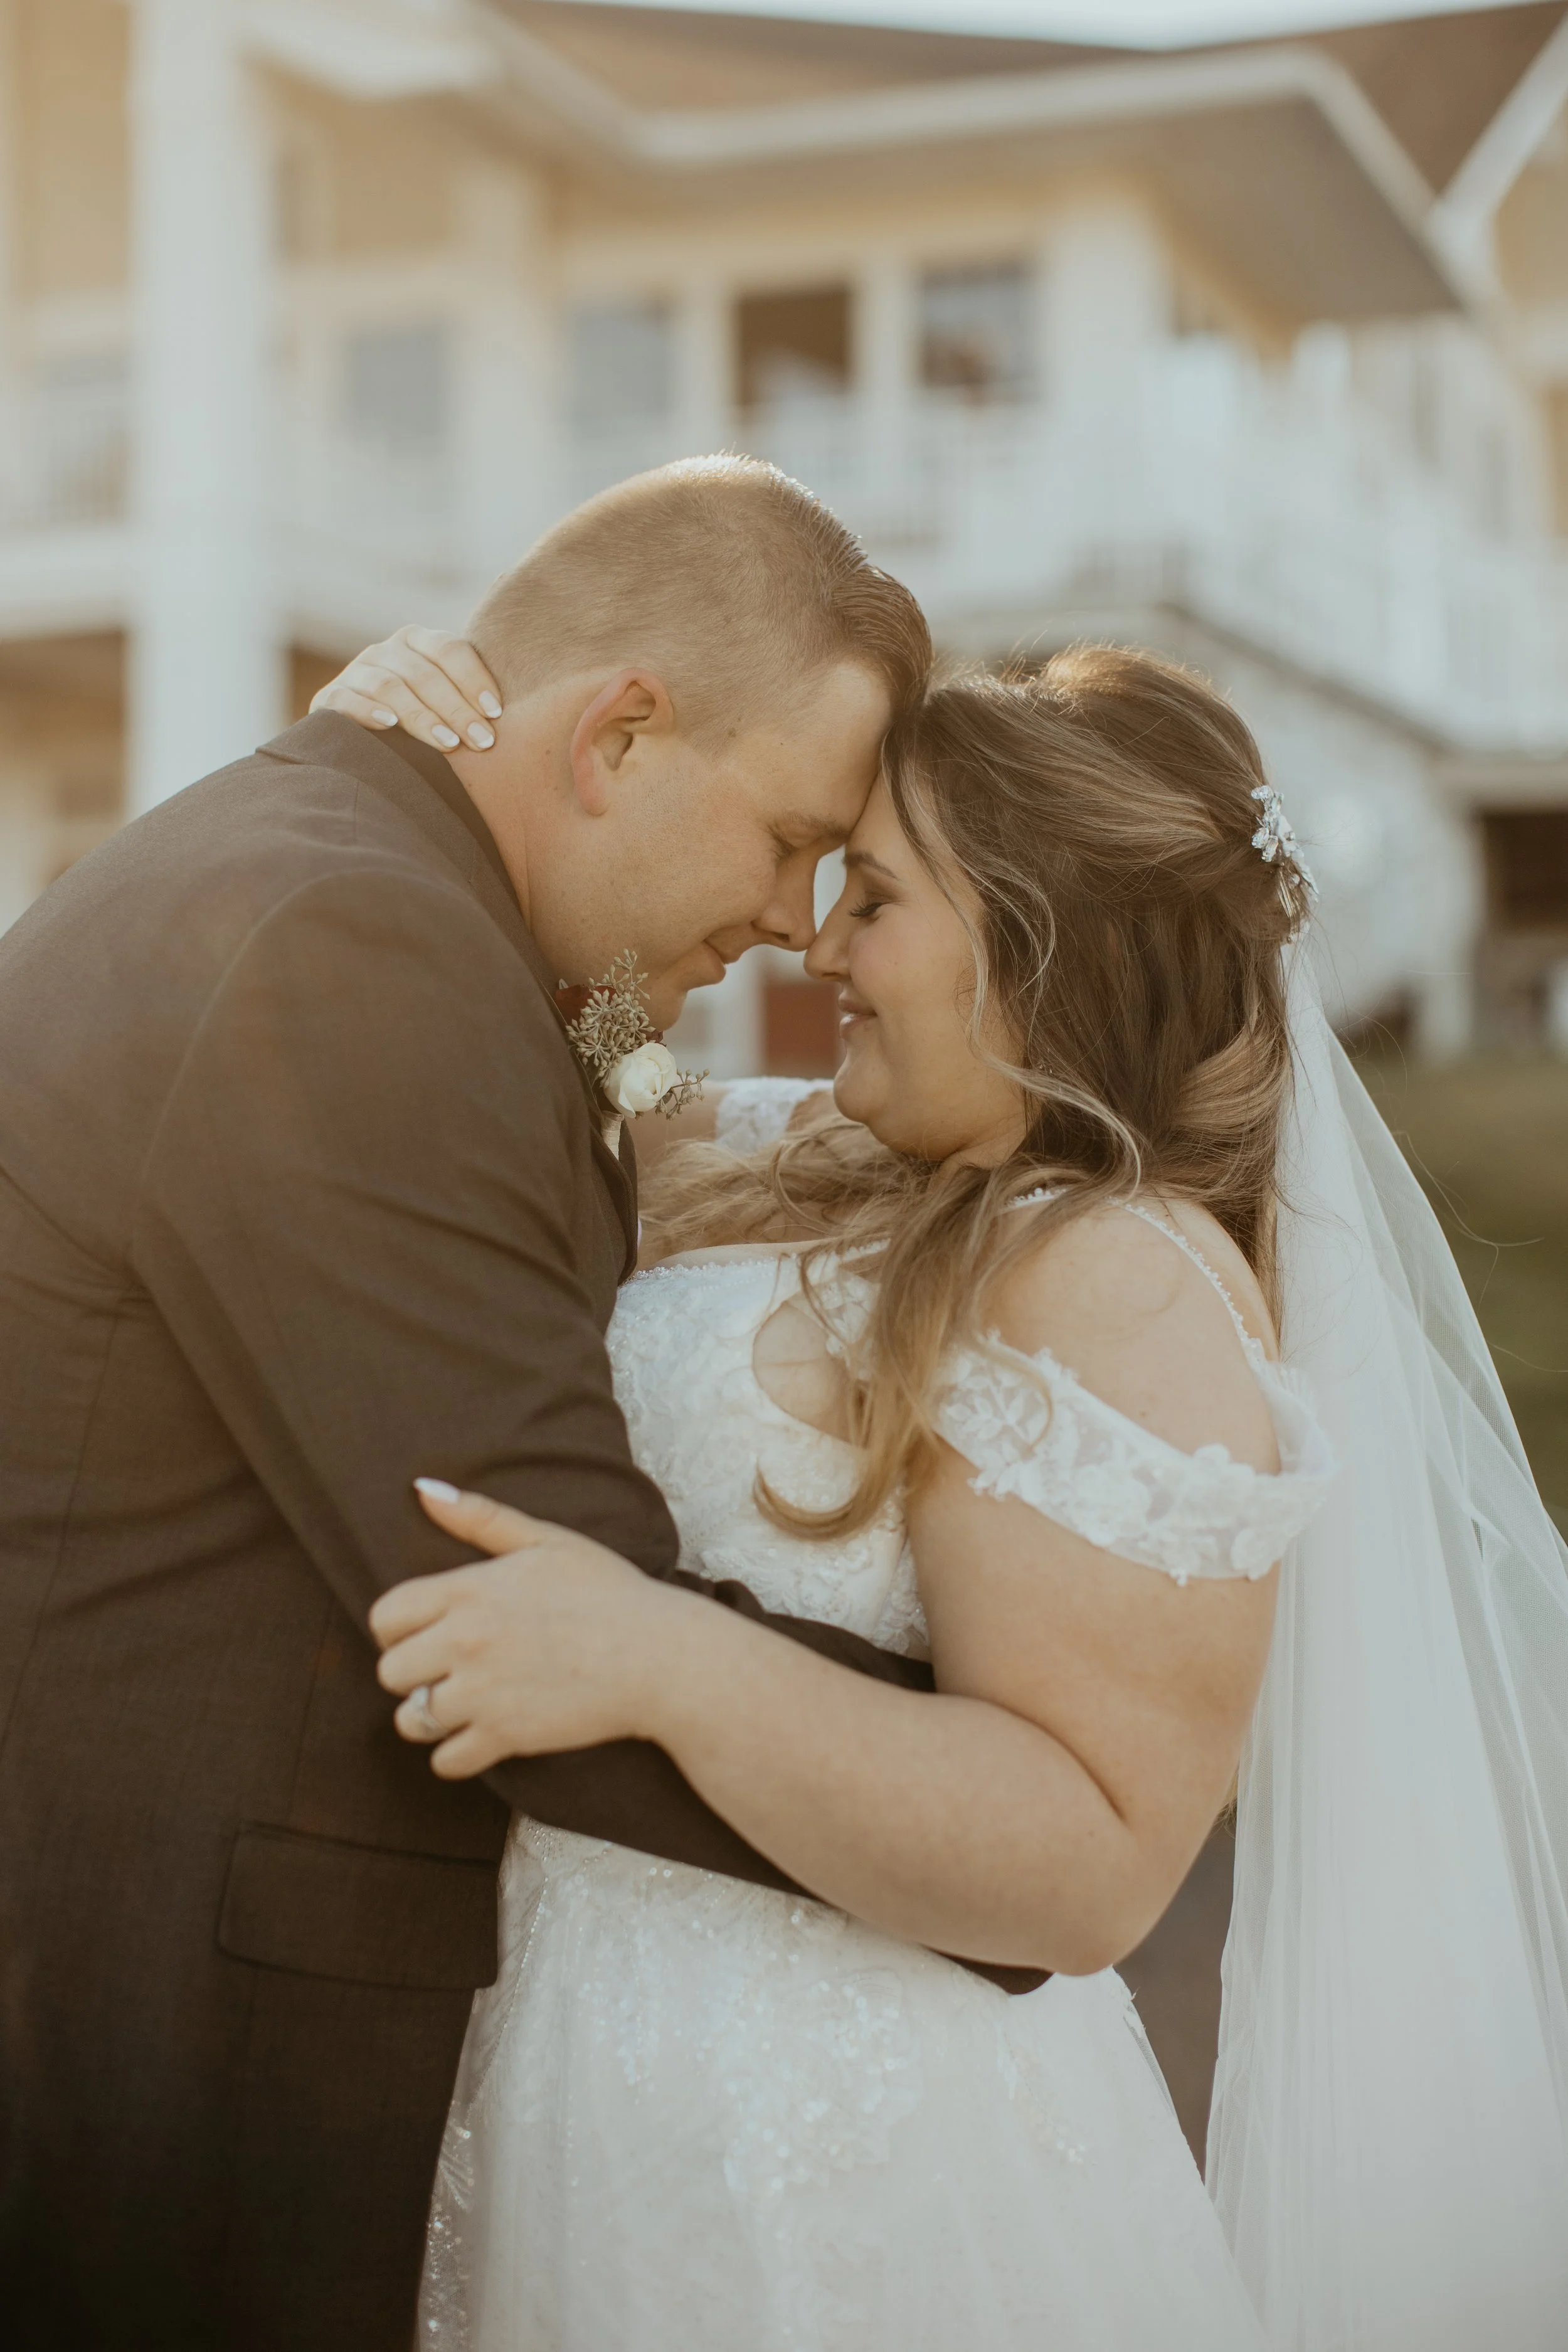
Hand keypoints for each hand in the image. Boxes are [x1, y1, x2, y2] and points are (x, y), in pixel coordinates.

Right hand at [309, 625, 503, 754]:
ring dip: (422, 716)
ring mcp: (356, 672)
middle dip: (457, 709)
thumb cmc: (421, 719)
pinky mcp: (330, 697)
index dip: (474, 679)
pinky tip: (391, 726)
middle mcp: (387, 651)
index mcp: (419, 642)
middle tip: (483, 741)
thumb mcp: (445, 699)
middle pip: (425, 674)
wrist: (360, 738)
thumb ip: (472, 690)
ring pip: (391, 687)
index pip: (450, 650)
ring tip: (449, 745)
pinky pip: (349, 700)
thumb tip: (512, 674)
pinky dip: (370, 711)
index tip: (496, 713)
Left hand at [369, 1481, 678, 1777]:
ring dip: (430, 1714)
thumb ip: (480, 1516)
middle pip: (390, 1671)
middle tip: (449, 1667)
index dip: (398, 1627)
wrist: (659, 1656)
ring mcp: (483, 1694)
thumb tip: (422, 1488)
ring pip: (412, 1719)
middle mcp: (465, 1643)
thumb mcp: (547, 1540)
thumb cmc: (609, 1592)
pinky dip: (457, 1754)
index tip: (426, 1631)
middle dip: (413, 1671)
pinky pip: (447, 1761)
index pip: (385, 1616)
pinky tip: (482, 1732)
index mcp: (469, 1591)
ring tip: (464, 1701)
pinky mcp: (505, 1737)